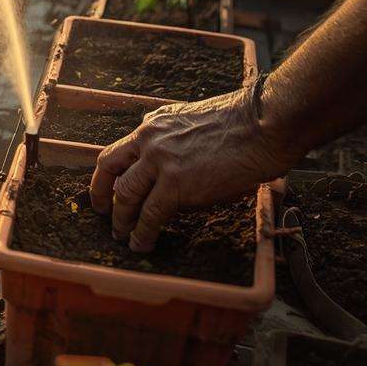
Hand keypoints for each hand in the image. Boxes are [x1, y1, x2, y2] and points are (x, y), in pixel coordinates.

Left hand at [89, 85, 295, 251]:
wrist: (263, 125)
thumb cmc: (243, 125)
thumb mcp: (194, 122)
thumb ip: (173, 138)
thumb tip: (166, 163)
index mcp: (154, 125)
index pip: (119, 150)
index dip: (108, 174)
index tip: (106, 188)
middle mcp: (150, 140)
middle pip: (110, 169)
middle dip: (103, 196)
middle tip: (106, 215)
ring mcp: (160, 161)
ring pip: (125, 194)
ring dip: (122, 219)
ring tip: (123, 235)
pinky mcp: (176, 184)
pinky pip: (150, 214)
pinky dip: (142, 233)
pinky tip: (141, 244)